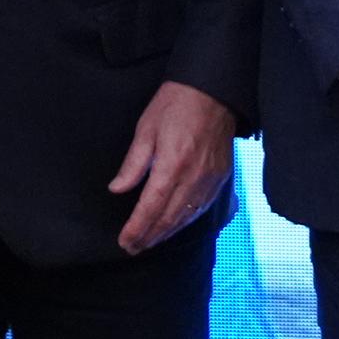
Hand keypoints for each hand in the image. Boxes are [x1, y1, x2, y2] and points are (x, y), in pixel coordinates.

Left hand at [107, 82, 239, 255]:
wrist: (213, 90)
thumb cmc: (177, 104)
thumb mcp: (146, 129)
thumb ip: (133, 164)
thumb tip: (117, 188)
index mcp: (172, 165)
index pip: (151, 207)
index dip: (137, 228)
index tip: (125, 241)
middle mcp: (193, 177)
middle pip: (169, 218)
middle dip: (149, 237)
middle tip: (133, 248)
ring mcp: (210, 179)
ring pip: (187, 217)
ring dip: (167, 233)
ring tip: (150, 242)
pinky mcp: (220, 177)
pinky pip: (202, 208)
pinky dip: (186, 222)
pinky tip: (175, 226)